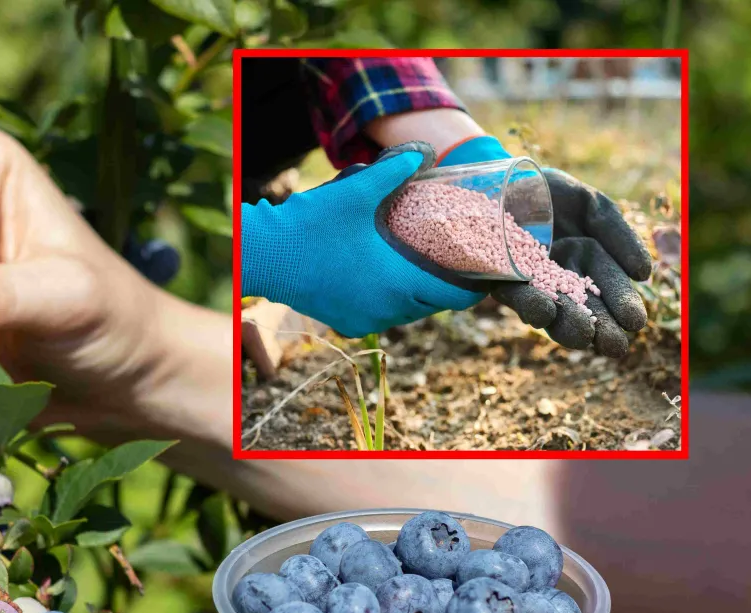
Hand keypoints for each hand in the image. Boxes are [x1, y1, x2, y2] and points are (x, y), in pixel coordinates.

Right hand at [240, 142, 486, 337]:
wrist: (265, 256)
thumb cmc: (311, 226)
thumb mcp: (356, 191)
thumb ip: (395, 171)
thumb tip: (423, 152)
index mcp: (399, 281)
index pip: (456, 296)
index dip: (475, 286)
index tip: (484, 272)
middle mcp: (387, 309)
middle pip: (434, 305)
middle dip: (446, 287)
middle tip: (452, 262)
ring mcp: (366, 320)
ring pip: (408, 313)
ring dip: (418, 294)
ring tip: (420, 268)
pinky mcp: (348, 323)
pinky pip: (383, 316)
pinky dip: (391, 302)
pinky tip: (386, 280)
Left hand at [441, 135, 653, 357]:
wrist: (497, 179)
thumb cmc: (547, 192)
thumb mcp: (590, 206)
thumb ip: (617, 234)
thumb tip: (645, 274)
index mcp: (584, 263)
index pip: (608, 289)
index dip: (621, 305)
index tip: (636, 323)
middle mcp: (556, 280)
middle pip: (582, 308)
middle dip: (599, 327)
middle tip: (615, 345)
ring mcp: (527, 283)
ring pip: (551, 310)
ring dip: (568, 325)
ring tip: (585, 335)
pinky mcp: (496, 279)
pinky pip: (515, 294)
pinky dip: (530, 304)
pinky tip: (544, 313)